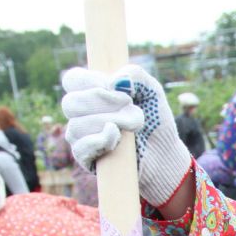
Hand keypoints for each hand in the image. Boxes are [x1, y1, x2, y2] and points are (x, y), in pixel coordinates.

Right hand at [61, 64, 190, 205]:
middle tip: (129, 106)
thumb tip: (115, 81)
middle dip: (102, 102)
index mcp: (91, 94)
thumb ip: (137, 75)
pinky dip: (98, 141)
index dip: (89, 81)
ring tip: (133, 126)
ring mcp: (83, 138)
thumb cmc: (155, 121)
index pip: (72, 80)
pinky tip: (116, 138)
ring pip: (76, 126)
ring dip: (109, 122)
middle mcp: (82, 115)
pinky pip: (80, 149)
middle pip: (70, 103)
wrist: (165, 155)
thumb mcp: (152, 92)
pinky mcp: (88, 160)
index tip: (114, 86)